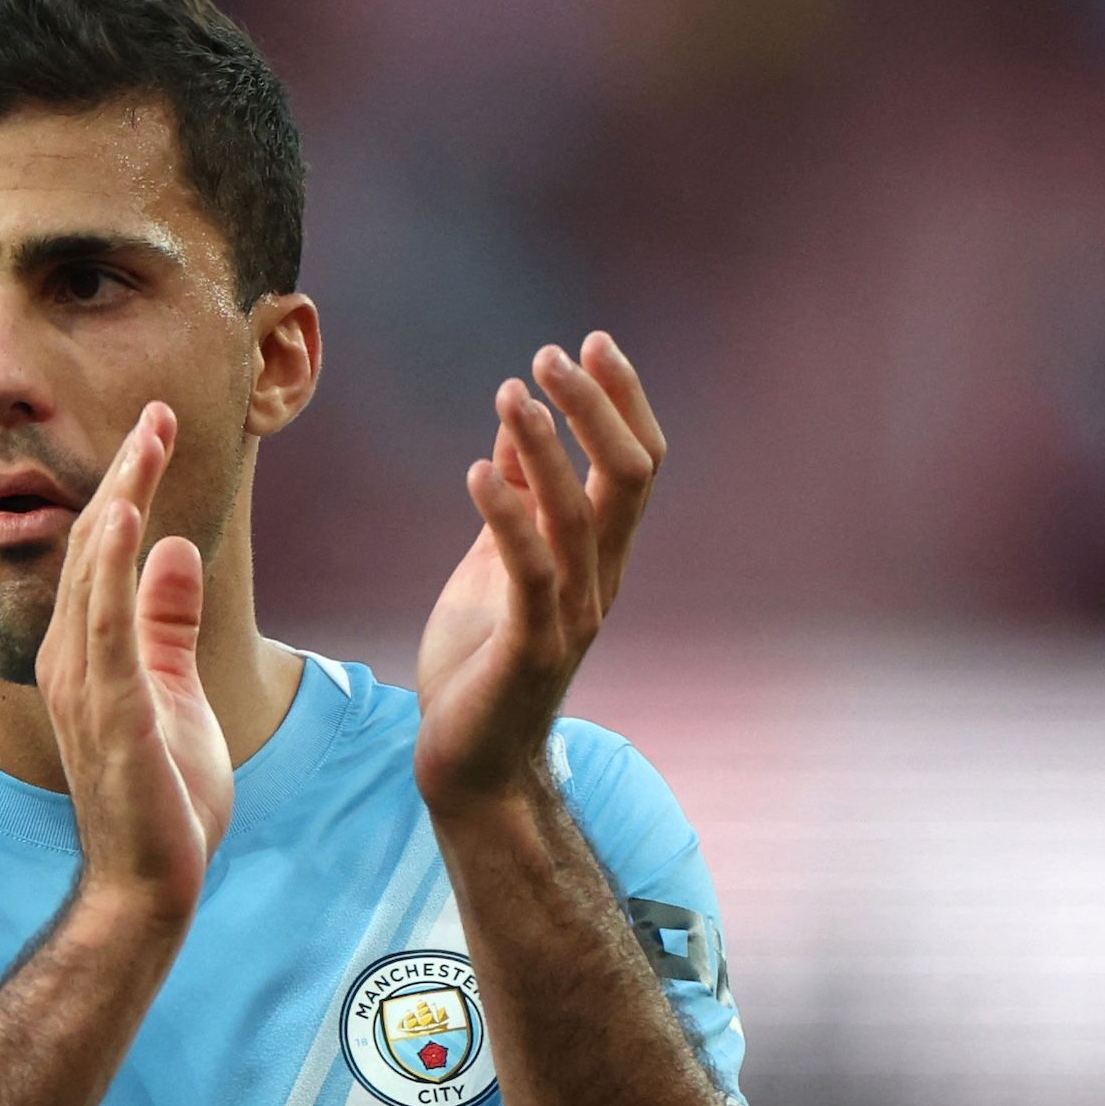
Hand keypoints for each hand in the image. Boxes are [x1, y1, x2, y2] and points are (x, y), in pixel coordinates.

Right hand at [37, 401, 231, 920]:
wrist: (151, 884)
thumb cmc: (162, 798)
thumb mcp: (175, 689)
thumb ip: (169, 621)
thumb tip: (177, 551)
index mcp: (87, 655)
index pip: (104, 553)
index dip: (129, 488)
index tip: (158, 431)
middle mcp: (71, 660)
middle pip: (93, 549)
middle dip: (126, 478)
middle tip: (156, 415)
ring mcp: (84, 686)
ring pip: (94, 573)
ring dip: (120, 503)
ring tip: (147, 444)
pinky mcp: (108, 711)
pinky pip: (104, 625)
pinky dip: (110, 567)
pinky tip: (126, 520)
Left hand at [414, 333, 665, 812]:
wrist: (469, 761)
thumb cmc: (481, 665)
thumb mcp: (494, 567)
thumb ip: (512, 506)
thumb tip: (510, 433)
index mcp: (597, 557)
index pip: (635, 464)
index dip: (621, 401)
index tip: (590, 343)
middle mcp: (599, 579)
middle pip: (630, 477)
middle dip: (597, 408)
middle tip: (553, 354)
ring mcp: (571, 614)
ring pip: (580, 514)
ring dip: (545, 448)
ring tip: (512, 391)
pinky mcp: (531, 646)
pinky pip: (529, 570)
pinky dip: (506, 514)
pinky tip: (475, 471)